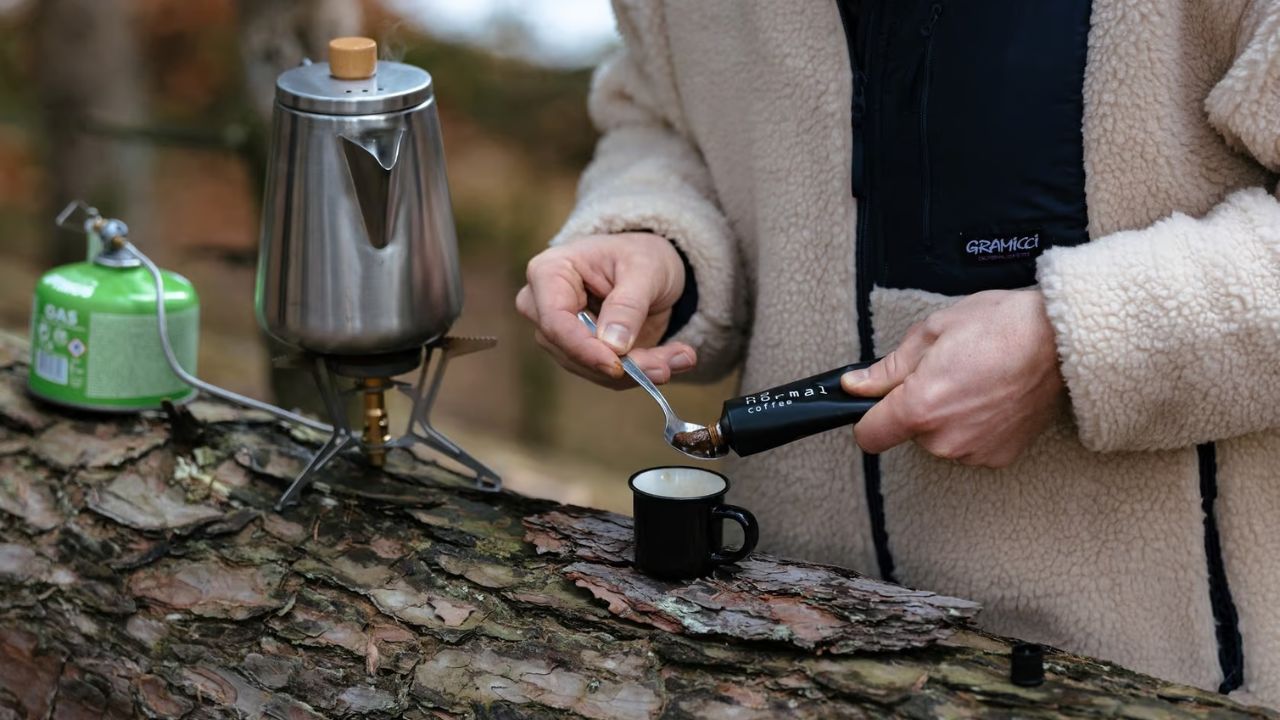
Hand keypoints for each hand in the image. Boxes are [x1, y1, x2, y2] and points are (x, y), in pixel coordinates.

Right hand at [516, 232, 696, 388]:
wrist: (650, 267)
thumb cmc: (640, 256)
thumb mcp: (644, 269)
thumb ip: (628, 305)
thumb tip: (613, 345)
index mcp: (549, 272)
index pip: (554, 321)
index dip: (583, 348)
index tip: (617, 366)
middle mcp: (544, 307)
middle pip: (571, 351)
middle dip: (621, 365)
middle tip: (666, 366)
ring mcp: (560, 335)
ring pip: (592, 368)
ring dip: (639, 370)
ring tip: (681, 357)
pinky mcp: (582, 354)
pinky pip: (607, 373)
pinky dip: (643, 371)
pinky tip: (676, 359)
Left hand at [841, 289, 1064, 466]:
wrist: (1061, 339)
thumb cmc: (1000, 326)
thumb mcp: (932, 332)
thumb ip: (889, 368)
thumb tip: (856, 385)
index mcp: (920, 407)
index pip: (869, 436)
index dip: (868, 417)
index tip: (878, 404)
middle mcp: (945, 439)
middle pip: (909, 433)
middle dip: (917, 407)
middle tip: (945, 373)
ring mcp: (974, 451)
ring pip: (941, 439)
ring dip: (948, 417)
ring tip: (974, 381)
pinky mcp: (999, 456)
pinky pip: (970, 444)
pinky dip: (975, 425)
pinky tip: (992, 396)